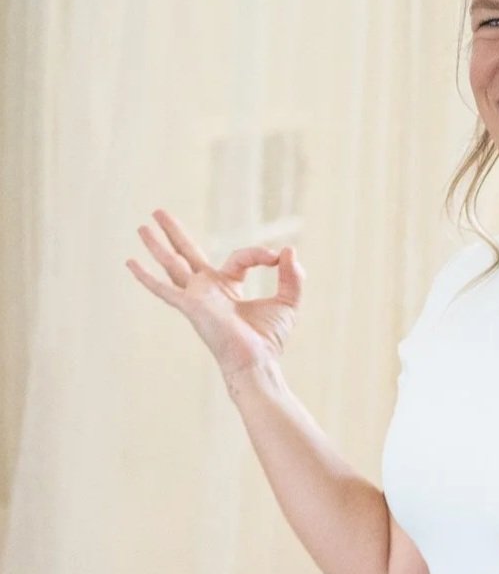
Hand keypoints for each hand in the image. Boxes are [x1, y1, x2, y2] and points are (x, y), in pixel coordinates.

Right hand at [126, 208, 305, 377]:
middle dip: (174, 232)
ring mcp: (196, 297)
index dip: (259, 254)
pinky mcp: (191, 306)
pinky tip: (130, 263)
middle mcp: (207, 290)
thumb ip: (292, 276)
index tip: (276, 258)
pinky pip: (164, 289)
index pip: (239, 257)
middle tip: (159, 212)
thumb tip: (288, 250)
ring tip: (142, 225)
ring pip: (173, 264)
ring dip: (157, 245)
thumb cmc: (268, 339)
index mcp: (227, 287)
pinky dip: (147, 277)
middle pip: (187, 253)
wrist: (257, 361)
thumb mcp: (287, 302)